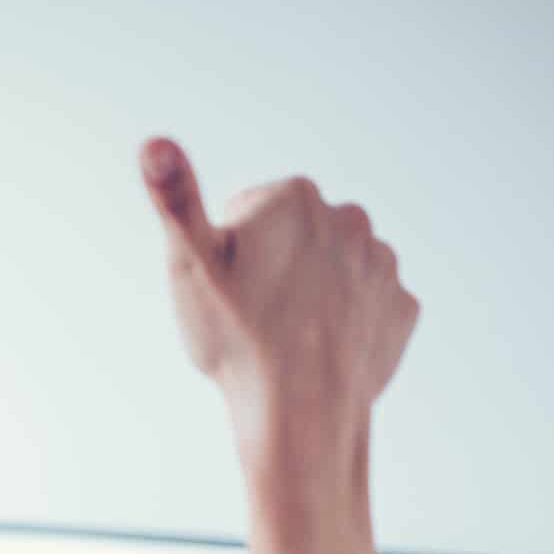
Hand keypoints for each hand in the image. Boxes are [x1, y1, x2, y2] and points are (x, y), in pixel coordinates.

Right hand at [141, 138, 418, 506]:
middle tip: (250, 315)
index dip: (226, 254)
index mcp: (296, 197)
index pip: (246, 212)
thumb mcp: (191, 265)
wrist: (300, 412)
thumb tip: (153, 141)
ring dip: (310, 294)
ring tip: (284, 335)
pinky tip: (319, 350)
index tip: (226, 288)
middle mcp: (350, 219)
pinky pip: (364, 306)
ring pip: (330, 271)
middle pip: (293, 239)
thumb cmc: (240, 338)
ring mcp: (382, 264)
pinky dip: (344, 324)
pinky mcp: (400, 308)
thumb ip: (175, 200)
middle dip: (272, 267)